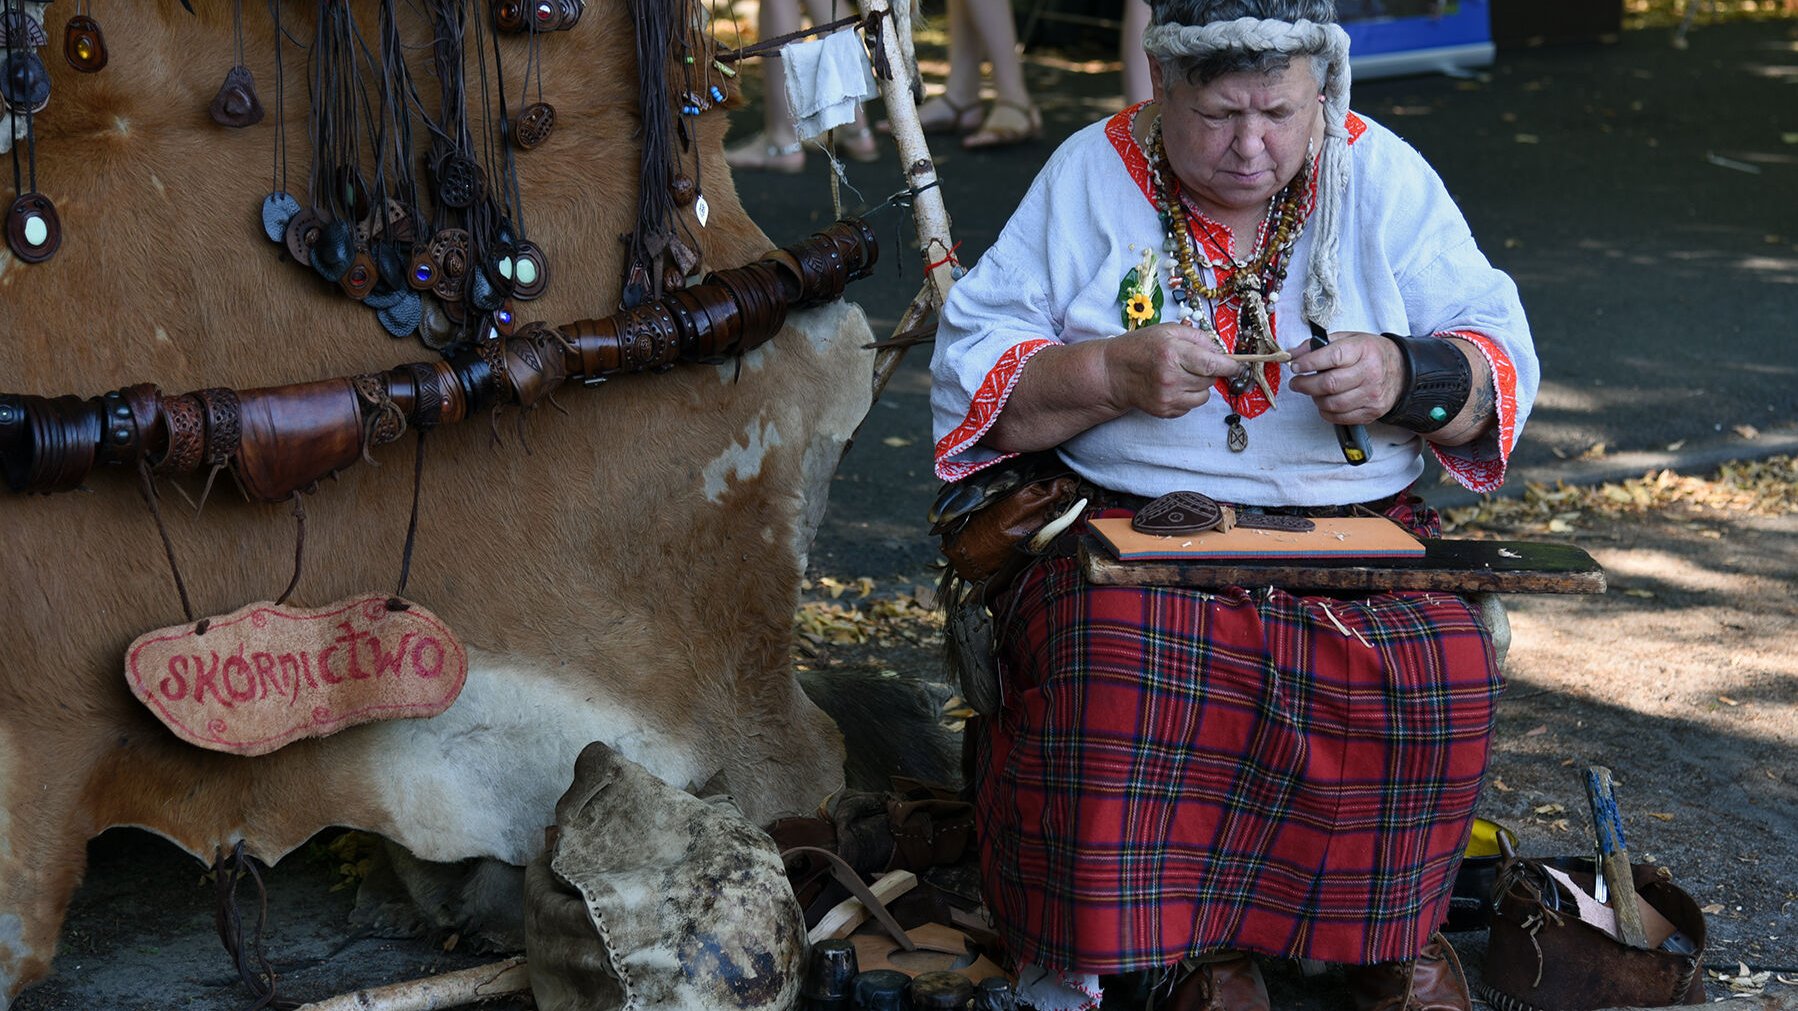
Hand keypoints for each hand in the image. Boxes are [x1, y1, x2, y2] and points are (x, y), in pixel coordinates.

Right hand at [1097, 322, 1239, 418]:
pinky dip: (1188, 396)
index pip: (1212, 364)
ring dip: (1200, 386)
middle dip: (1210, 371)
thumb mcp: (1167, 330)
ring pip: (1204, 396)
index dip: (1230, 366)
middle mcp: (1170, 378)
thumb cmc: (1140, 348)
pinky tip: (1173, 386)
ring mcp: (1167, 397)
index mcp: (1172, 353)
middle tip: (1195, 363)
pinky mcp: (1165, 411)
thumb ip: (1197, 337)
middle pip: (1210, 380)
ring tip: (1183, 375)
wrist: (1113, 373)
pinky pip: (1191, 406)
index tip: (1237, 366)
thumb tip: (1220, 350)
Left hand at [1286, 330, 1404, 425]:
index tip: (1295, 366)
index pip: (1332, 357)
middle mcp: (1370, 373)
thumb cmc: (1370, 353)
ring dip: (1315, 399)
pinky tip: (1325, 403)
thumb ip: (1319, 345)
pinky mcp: (1372, 411)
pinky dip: (1326, 412)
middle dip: (1305, 385)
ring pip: (1333, 403)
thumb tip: (1292, 354)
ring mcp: (1372, 394)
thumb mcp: (1348, 339)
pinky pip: (1341, 417)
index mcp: (1363, 350)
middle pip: (1330, 384)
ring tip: (1312, 392)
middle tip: (1296, 383)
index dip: (1308, 363)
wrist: (1401, 370)